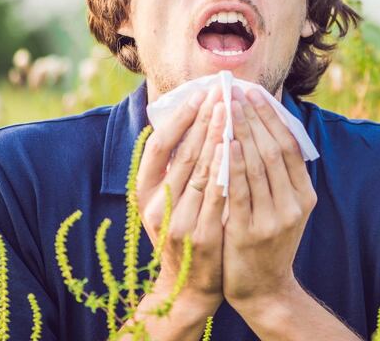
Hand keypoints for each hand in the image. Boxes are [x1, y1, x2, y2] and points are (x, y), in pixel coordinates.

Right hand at [136, 86, 227, 313]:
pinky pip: (217, 196)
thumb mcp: (169, 201)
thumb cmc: (184, 232)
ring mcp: (178, 222)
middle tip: (222, 92)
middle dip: (204, 119)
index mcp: (143, 192)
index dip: (179, 118)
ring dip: (217, 136)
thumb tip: (189, 119)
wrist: (189, 287)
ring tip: (231, 110)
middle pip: (183, 153)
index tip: (199, 94)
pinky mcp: (201, 236)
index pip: (159, 145)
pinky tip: (236, 148)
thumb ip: (174, 167)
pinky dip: (226, 169)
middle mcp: (156, 206)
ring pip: (200, 170)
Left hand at [222, 87, 316, 310]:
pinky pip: (239, 190)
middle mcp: (293, 204)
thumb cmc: (268, 241)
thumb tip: (268, 128)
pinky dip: (232, 164)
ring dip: (241, 132)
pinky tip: (223, 143)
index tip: (254, 94)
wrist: (264, 289)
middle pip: (273, 150)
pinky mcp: (249, 232)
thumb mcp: (285, 208)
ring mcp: (273, 219)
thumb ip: (280, 176)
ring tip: (226, 108)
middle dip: (252, 118)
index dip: (272, 117)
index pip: (289, 146)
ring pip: (256, 165)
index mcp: (304, 195)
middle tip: (234, 92)